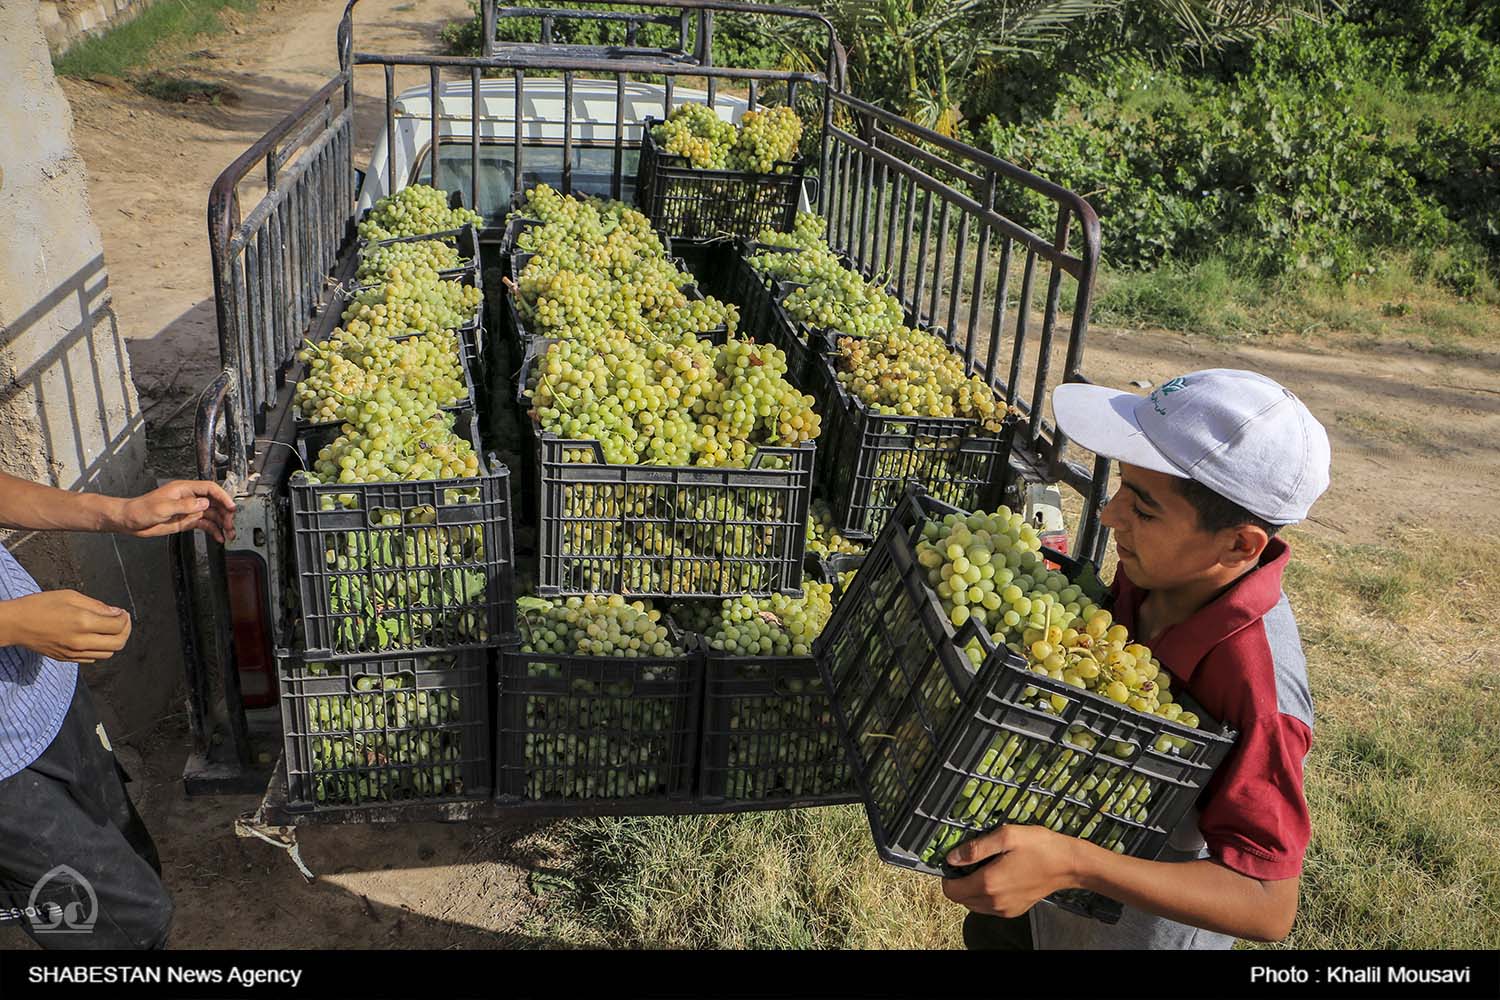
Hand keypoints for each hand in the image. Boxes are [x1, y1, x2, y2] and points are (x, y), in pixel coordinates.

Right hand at [0, 591, 131, 663]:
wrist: (15, 624)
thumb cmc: (40, 606)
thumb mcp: (70, 596)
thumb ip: (96, 605)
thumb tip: (116, 612)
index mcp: (82, 622)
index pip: (118, 626)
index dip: (125, 618)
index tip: (122, 612)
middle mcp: (80, 641)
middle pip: (118, 644)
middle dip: (125, 631)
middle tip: (122, 621)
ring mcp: (74, 653)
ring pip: (108, 654)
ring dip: (114, 641)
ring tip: (109, 628)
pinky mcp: (67, 659)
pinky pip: (93, 658)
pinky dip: (100, 649)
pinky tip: (95, 637)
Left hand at [117, 480, 235, 542]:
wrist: (130, 521)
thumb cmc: (141, 509)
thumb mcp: (163, 507)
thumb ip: (185, 505)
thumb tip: (204, 504)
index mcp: (184, 489)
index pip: (210, 489)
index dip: (223, 497)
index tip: (231, 507)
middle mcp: (189, 498)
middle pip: (215, 502)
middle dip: (225, 513)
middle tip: (230, 524)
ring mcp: (189, 510)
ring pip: (212, 515)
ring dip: (222, 524)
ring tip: (229, 533)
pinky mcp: (187, 521)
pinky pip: (205, 525)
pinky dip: (214, 531)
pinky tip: (219, 537)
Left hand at [941, 824, 1083, 917]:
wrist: (1068, 865)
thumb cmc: (1040, 847)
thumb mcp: (1006, 836)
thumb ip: (975, 848)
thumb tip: (952, 858)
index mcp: (989, 883)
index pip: (951, 890)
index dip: (946, 877)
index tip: (953, 862)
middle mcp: (994, 901)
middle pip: (961, 899)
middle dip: (959, 882)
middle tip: (970, 862)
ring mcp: (1005, 909)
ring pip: (974, 905)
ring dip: (971, 889)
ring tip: (984, 867)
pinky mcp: (1014, 911)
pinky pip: (989, 907)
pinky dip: (985, 895)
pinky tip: (997, 876)